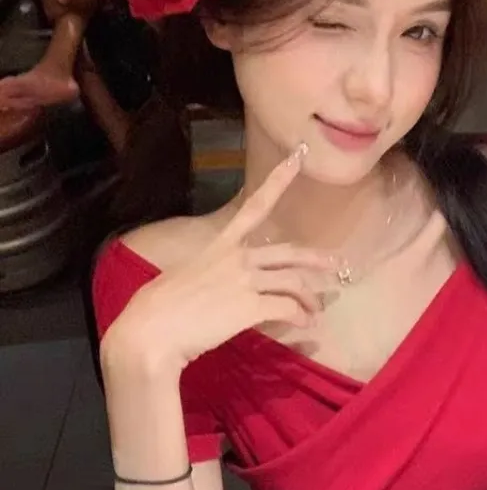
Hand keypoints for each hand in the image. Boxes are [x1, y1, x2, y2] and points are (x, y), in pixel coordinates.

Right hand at [103, 146, 334, 372]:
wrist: (149, 330)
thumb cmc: (157, 307)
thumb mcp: (184, 277)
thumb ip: (209, 274)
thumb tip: (220, 284)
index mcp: (219, 246)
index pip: (254, 206)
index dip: (279, 181)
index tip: (297, 158)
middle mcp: (236, 258)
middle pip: (288, 253)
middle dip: (314, 259)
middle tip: (334, 265)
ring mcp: (244, 281)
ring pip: (293, 283)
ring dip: (309, 298)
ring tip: (315, 311)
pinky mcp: (250, 307)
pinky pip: (286, 309)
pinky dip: (299, 316)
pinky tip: (304, 324)